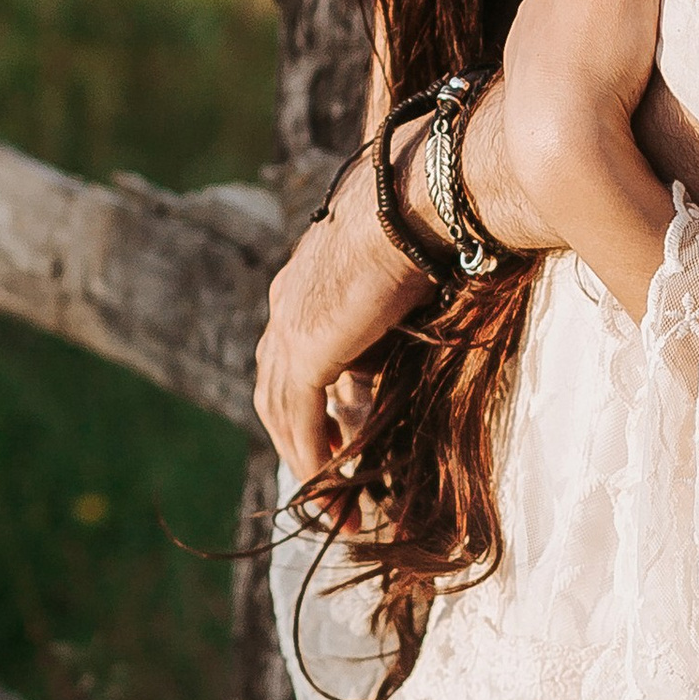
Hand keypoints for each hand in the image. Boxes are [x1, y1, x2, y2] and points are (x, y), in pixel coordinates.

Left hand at [254, 146, 428, 482]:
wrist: (416, 196)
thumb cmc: (424, 215)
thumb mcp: (402, 271)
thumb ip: (390, 306)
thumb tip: (411, 323)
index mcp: (301, 283)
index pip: (289, 356)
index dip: (305, 402)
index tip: (334, 439)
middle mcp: (284, 306)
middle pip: (274, 391)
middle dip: (298, 442)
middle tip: (327, 484)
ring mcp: (289, 328)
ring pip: (282, 413)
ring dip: (307, 463)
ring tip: (334, 503)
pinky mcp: (307, 350)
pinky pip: (301, 421)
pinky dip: (313, 459)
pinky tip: (332, 488)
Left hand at [498, 0, 684, 314]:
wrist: (559, 140)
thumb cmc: (601, 51)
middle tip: (677, 10)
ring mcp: (537, 22)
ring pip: (594, 2)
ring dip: (622, 14)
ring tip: (651, 47)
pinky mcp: (537, 65)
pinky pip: (581, 43)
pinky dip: (601, 50)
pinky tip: (619, 75)